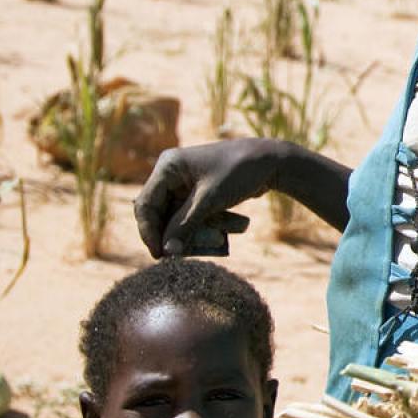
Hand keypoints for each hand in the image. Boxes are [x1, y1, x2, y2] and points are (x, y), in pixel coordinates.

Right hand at [133, 139, 288, 257]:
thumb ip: (184, 226)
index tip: (160, 256)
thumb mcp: (209, 201)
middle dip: (176, 234)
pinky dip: (209, 224)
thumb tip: (165, 252)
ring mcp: (186, 182)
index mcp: (168, 167)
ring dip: (199, 230)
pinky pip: (195, 215)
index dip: (149, 232)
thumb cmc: (238, 173)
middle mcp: (172, 173)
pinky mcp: (199, 191)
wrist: (272, 161)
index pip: (145, 204)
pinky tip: (233, 225)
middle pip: (161, 213)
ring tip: (223, 233)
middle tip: (185, 256)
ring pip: (179, 217)